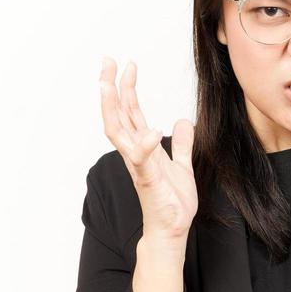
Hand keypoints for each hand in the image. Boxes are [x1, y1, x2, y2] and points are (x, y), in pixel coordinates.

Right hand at [98, 56, 196, 241]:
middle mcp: (135, 153)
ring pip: (118, 131)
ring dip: (113, 107)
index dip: (126, 87)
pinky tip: (152, 130)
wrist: (172, 229)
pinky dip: (145, 145)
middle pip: (117, 114)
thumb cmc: (172, 201)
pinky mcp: (148, 181)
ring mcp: (138, 166)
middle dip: (111, 87)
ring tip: (112, 84)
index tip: (126, 64)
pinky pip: (142, 160)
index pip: (130, 111)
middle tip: (107, 61)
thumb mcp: (182, 165)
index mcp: (142, 147)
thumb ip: (182, 143)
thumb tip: (183, 121)